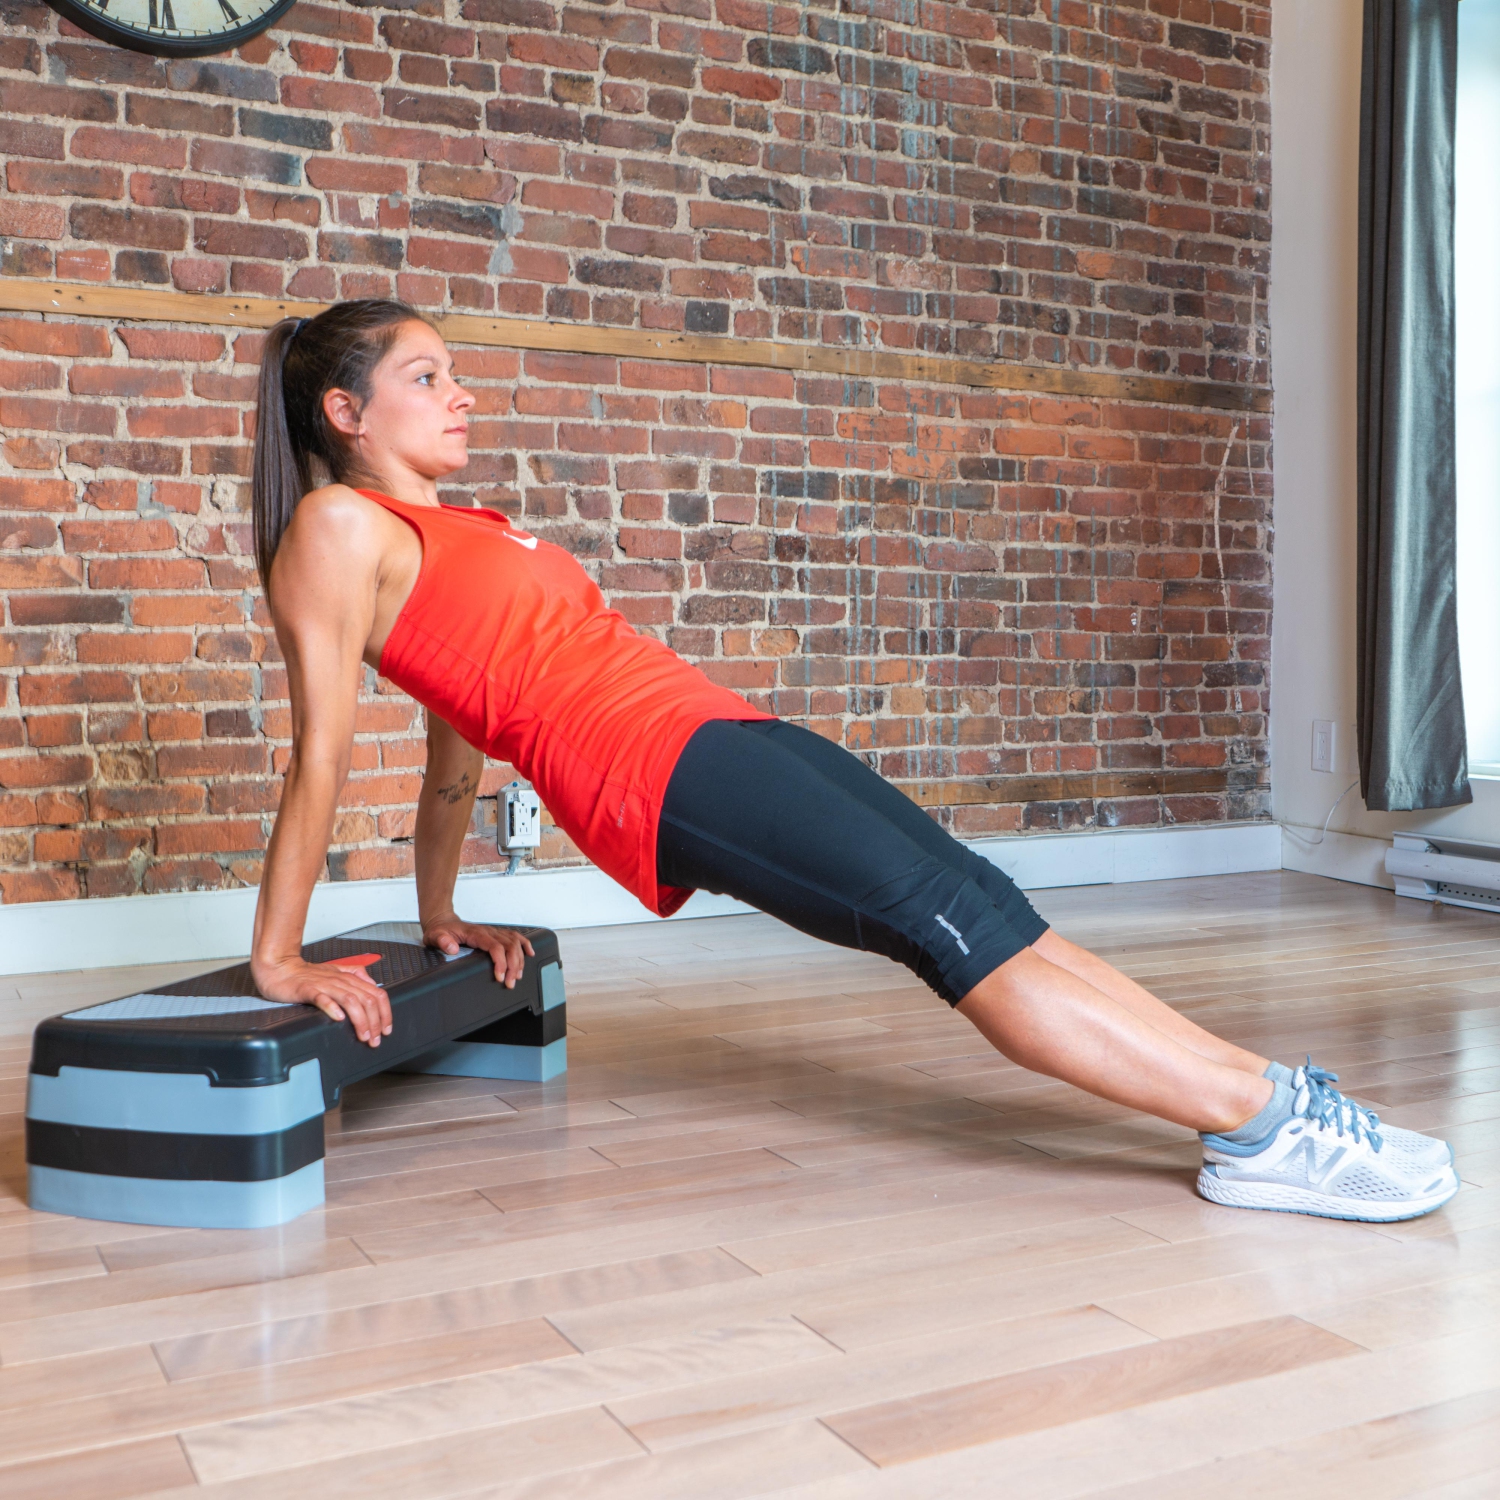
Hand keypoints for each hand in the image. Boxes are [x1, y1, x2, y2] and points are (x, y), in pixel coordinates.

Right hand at [250, 955, 392, 1046]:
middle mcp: (340, 981)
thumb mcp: (336, 971)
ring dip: (360, 1019)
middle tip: (375, 1039)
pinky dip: (332, 1008)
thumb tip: (373, 984)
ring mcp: (324, 985)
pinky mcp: (307, 990)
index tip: (386, 1029)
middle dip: (375, 1021)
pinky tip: (338, 1018)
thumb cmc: (306, 974)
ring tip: (363, 1035)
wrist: (280, 969)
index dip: (385, 1012)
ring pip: (350, 1000)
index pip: (377, 993)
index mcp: (349, 978)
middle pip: (367, 999)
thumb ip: (356, 975)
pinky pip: (322, 998)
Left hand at [422, 916, 533, 987]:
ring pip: (514, 943)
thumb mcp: (435, 936)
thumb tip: (453, 948)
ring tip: (518, 975)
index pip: (495, 947)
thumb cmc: (441, 930)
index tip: (500, 976)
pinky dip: (525, 944)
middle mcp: (488, 932)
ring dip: (520, 959)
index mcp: (476, 934)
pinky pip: (515, 937)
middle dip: (514, 965)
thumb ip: (443, 942)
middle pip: (509, 946)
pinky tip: (530, 953)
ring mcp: (493, 932)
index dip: (501, 962)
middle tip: (511, 982)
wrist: (443, 921)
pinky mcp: (496, 934)